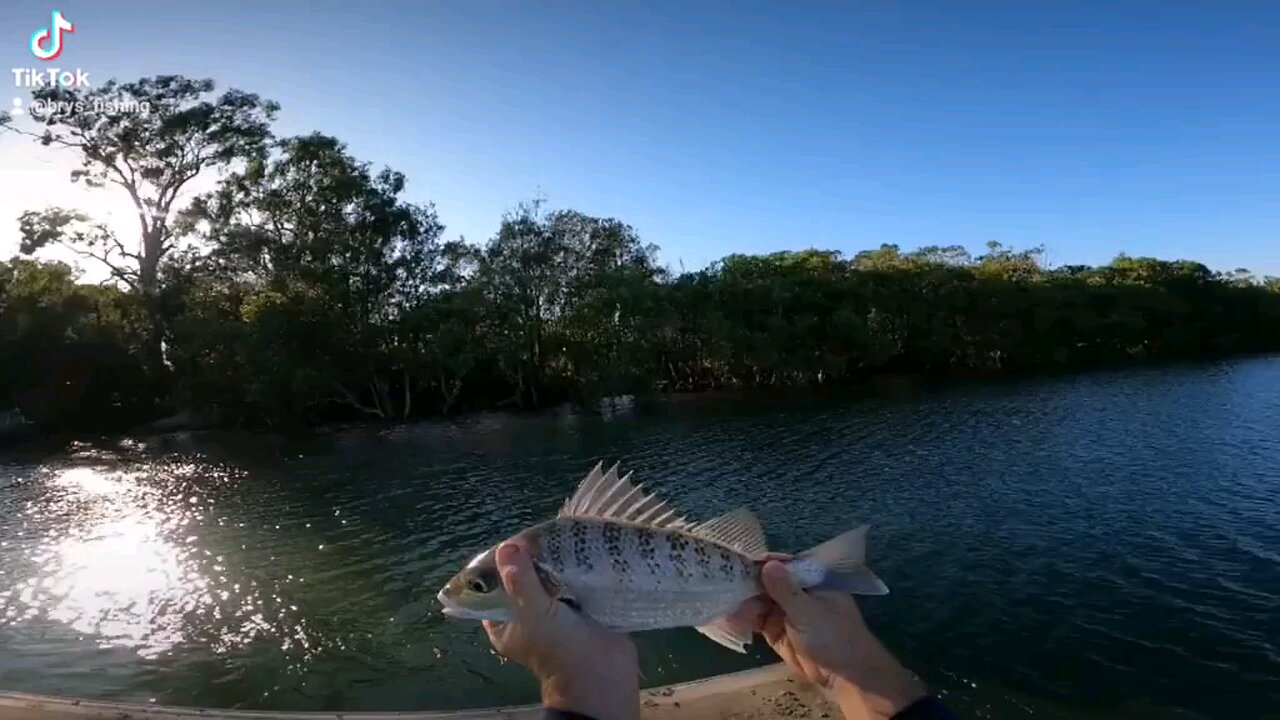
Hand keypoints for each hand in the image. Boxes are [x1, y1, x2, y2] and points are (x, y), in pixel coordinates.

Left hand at [482, 541, 639, 719]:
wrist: (602, 672)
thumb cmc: (558, 647)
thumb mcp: (533, 611)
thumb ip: (520, 579)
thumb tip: (507, 547)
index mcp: (505, 624)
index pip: (493, 589)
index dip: (499, 566)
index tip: (511, 544)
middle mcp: (526, 618)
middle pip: (522, 581)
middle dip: (530, 561)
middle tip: (538, 536)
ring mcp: (554, 614)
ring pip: (548, 581)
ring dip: (553, 563)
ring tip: (557, 537)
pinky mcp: (579, 609)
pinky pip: (571, 583)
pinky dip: (573, 570)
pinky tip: (577, 550)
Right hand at [733, 561, 927, 719]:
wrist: (845, 675)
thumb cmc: (834, 636)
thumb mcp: (809, 611)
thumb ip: (785, 589)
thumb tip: (766, 563)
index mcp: (809, 578)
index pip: (780, 564)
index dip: (758, 563)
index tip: (734, 560)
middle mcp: (795, 591)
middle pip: (764, 582)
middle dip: (743, 582)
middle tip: (717, 579)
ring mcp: (784, 611)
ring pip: (757, 601)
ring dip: (739, 600)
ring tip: (717, 596)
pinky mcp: (776, 631)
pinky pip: (756, 621)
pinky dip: (742, 619)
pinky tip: (726, 615)